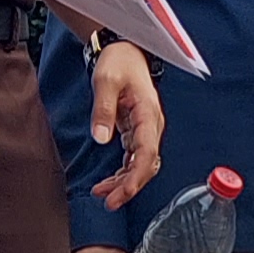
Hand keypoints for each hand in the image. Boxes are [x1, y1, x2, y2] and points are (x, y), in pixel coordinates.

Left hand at [84, 41, 162, 210]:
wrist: (125, 49)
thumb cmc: (119, 61)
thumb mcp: (105, 80)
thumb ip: (103, 109)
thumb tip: (101, 139)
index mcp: (149, 114)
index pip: (147, 153)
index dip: (136, 177)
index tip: (123, 194)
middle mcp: (152, 125)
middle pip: (147, 165)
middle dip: (130, 187)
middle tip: (109, 203)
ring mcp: (147, 129)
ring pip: (141, 165)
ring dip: (124, 182)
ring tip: (102, 195)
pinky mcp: (138, 131)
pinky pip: (133, 158)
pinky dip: (122, 172)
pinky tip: (107, 182)